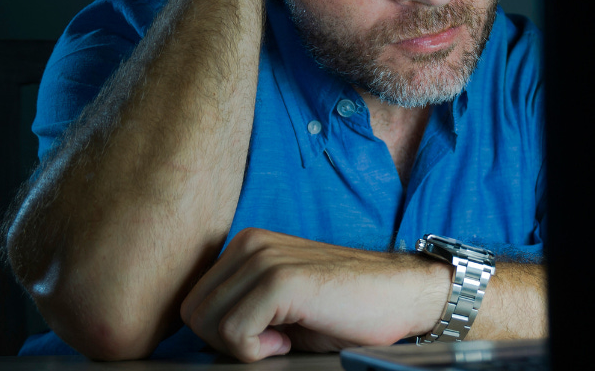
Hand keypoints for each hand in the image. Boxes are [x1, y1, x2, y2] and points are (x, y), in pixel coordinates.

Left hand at [180, 228, 450, 360]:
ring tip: (283, 337)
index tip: (262, 335)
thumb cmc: (346, 307)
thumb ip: (241, 305)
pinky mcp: (281, 280)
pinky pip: (235, 332)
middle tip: (272, 341)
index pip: (194, 300)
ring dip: (243, 346)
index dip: (222, 332)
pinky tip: (288, 340)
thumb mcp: (280, 303)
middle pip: (194, 312)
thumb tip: (201, 337)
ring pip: (208, 322)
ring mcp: (265, 259)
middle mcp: (251, 244)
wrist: (401, 295)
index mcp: (247, 245)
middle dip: (225, 341)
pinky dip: (256, 350)